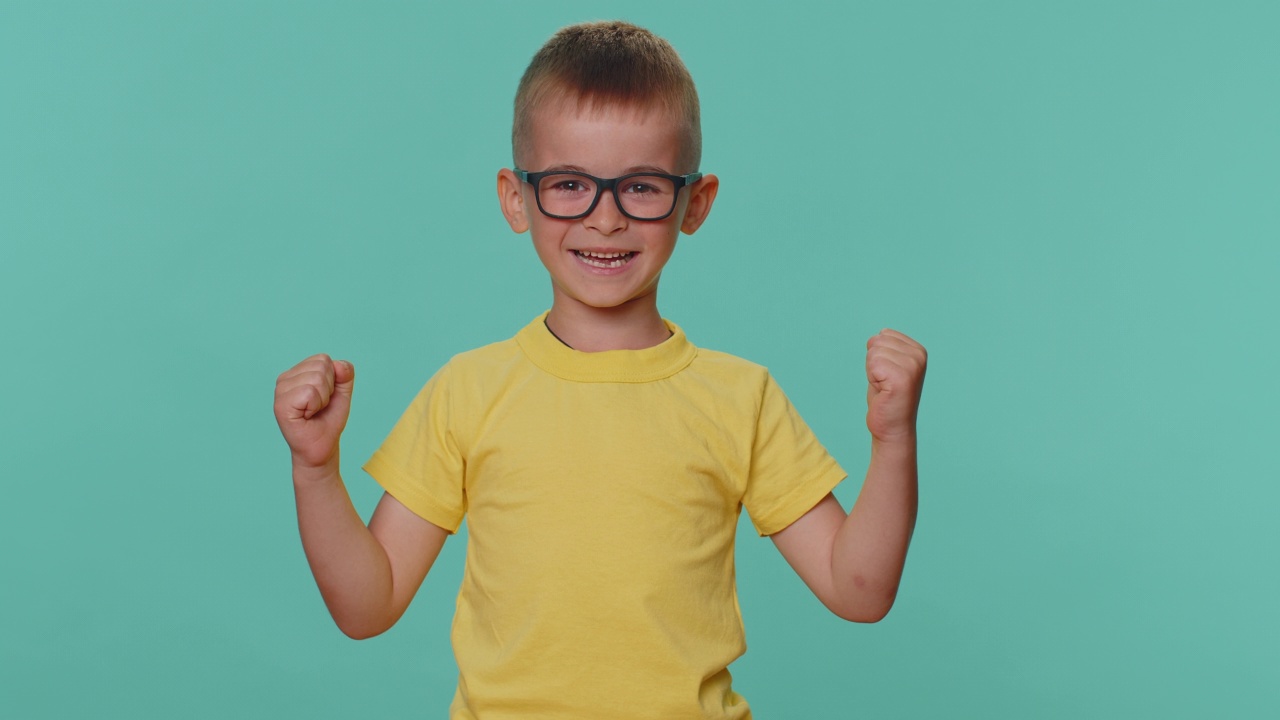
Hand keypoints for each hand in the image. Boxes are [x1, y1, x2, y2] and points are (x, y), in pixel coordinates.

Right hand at [274, 354, 354, 470]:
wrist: (322, 446)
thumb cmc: (328, 419)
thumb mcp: (342, 393)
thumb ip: (344, 374)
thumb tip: (339, 364)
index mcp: (297, 372)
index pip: (323, 359)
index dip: (333, 380)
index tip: (324, 397)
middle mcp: (285, 379)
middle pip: (321, 366)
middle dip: (328, 389)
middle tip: (319, 406)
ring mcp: (280, 391)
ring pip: (316, 378)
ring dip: (322, 399)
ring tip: (313, 411)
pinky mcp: (280, 405)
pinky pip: (309, 392)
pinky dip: (315, 406)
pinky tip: (307, 416)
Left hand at [865, 330, 926, 443]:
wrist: (893, 427)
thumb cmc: (887, 397)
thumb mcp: (889, 365)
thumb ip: (886, 348)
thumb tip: (876, 335)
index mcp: (918, 350)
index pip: (883, 334)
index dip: (878, 356)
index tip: (888, 374)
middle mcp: (919, 356)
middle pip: (877, 341)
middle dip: (874, 363)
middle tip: (885, 383)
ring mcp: (912, 366)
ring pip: (873, 352)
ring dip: (872, 372)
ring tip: (884, 387)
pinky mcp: (902, 378)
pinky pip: (872, 364)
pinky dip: (872, 379)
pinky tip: (883, 391)